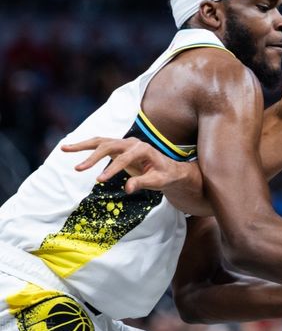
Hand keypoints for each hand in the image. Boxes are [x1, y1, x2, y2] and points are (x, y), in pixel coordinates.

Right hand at [61, 137, 193, 193]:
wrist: (169, 169)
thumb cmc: (165, 176)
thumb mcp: (157, 182)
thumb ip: (142, 183)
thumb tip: (127, 189)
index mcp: (143, 149)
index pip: (124, 158)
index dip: (111, 169)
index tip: (98, 181)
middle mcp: (132, 142)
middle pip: (108, 145)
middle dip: (93, 157)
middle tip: (78, 170)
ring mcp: (124, 143)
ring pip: (101, 141)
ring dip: (83, 145)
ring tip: (64, 149)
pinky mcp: (118, 148)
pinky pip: (100, 145)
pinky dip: (86, 147)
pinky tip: (71, 148)